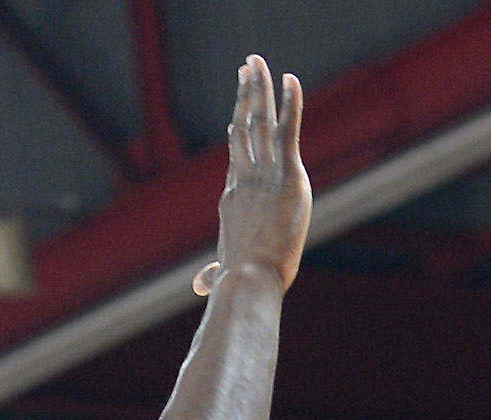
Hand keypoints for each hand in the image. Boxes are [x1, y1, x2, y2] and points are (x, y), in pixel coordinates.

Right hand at [193, 56, 310, 296]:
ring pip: (259, 121)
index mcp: (233, 197)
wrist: (249, 278)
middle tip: (246, 69)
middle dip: (245, 96)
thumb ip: (212, 274)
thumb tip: (200, 286)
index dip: (237, 131)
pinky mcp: (287, 175)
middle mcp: (245, 178)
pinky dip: (291, 103)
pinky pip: (288, 131)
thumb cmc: (239, 281)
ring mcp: (264, 173)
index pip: (236, 156)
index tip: (238, 112)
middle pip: (243, 128)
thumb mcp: (224, 272)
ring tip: (256, 62)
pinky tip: (291, 79)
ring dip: (259, 88)